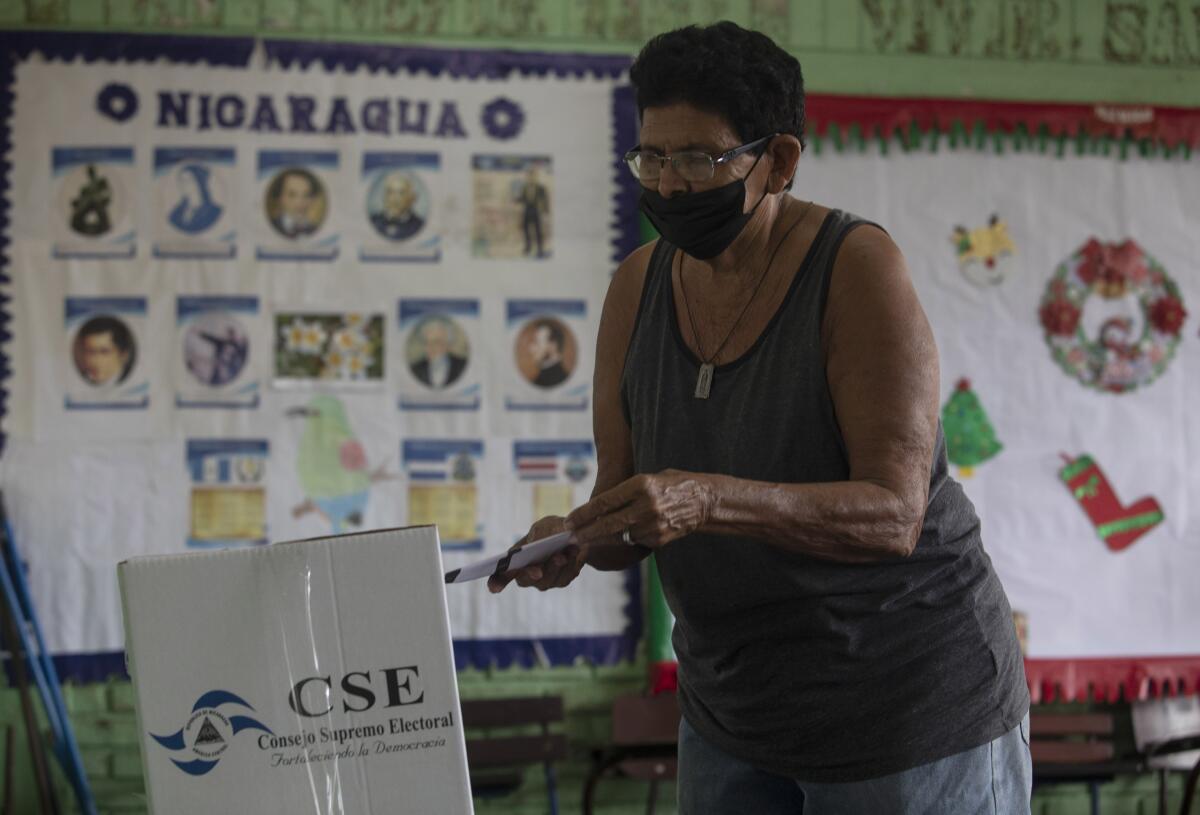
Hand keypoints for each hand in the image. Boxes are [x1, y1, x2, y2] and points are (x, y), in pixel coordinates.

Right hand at [487, 515, 585, 593]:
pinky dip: (571, 563)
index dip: (497, 582)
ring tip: (562, 554)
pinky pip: (566, 576)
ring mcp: (545, 580)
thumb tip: (541, 543)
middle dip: (532, 574)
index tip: (494, 589)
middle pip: (525, 580)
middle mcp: (527, 574)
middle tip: (538, 572)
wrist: (573, 535)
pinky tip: (575, 551)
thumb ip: (541, 535)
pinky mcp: (563, 580)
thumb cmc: (550, 530)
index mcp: (515, 559)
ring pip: (548, 579)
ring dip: (556, 566)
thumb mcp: (543, 527)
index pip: (501, 574)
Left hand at [566, 470, 713, 549]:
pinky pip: (634, 541)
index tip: (570, 520)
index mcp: (641, 485)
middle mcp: (646, 506)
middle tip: (570, 536)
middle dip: (586, 531)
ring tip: (586, 539)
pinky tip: (615, 538)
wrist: (704, 500)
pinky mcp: (659, 539)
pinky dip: (623, 540)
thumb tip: (599, 507)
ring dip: (602, 539)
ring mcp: (653, 524)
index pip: (605, 502)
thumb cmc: (673, 484)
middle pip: (608, 523)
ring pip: (619, 536)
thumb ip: (626, 492)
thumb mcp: (649, 478)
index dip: (584, 514)